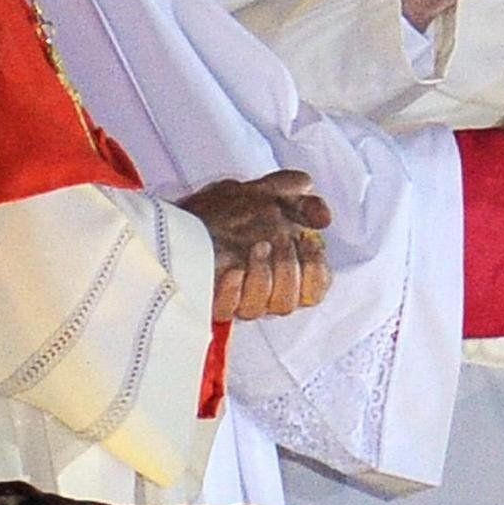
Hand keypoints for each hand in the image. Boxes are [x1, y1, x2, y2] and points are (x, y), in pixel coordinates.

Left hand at [177, 171, 333, 323]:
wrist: (177, 220)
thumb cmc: (223, 209)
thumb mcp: (267, 194)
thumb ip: (302, 202)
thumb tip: (326, 219)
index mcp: (287, 265)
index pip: (317, 286)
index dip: (315, 269)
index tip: (304, 245)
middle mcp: (267, 287)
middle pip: (292, 300)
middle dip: (285, 271)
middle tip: (268, 244)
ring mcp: (241, 300)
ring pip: (266, 308)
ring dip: (261, 278)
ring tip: (248, 252)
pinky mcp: (216, 306)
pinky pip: (231, 310)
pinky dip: (232, 290)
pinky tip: (228, 272)